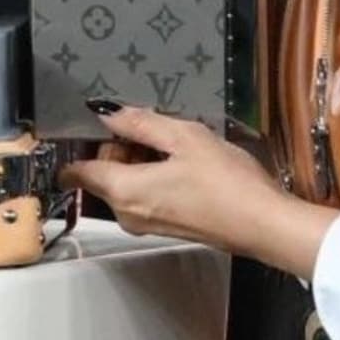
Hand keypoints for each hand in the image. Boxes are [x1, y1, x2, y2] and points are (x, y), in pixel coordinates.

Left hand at [61, 105, 336, 278]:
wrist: (263, 224)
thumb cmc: (226, 182)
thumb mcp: (184, 137)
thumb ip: (139, 122)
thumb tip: (106, 113)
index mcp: (123, 190)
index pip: (76, 171)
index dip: (84, 142)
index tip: (103, 123)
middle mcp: (126, 213)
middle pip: (103, 172)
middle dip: (122, 147)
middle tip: (159, 130)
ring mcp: (145, 222)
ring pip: (125, 182)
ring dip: (142, 159)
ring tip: (179, 145)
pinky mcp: (165, 226)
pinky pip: (144, 194)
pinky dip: (156, 174)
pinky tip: (187, 163)